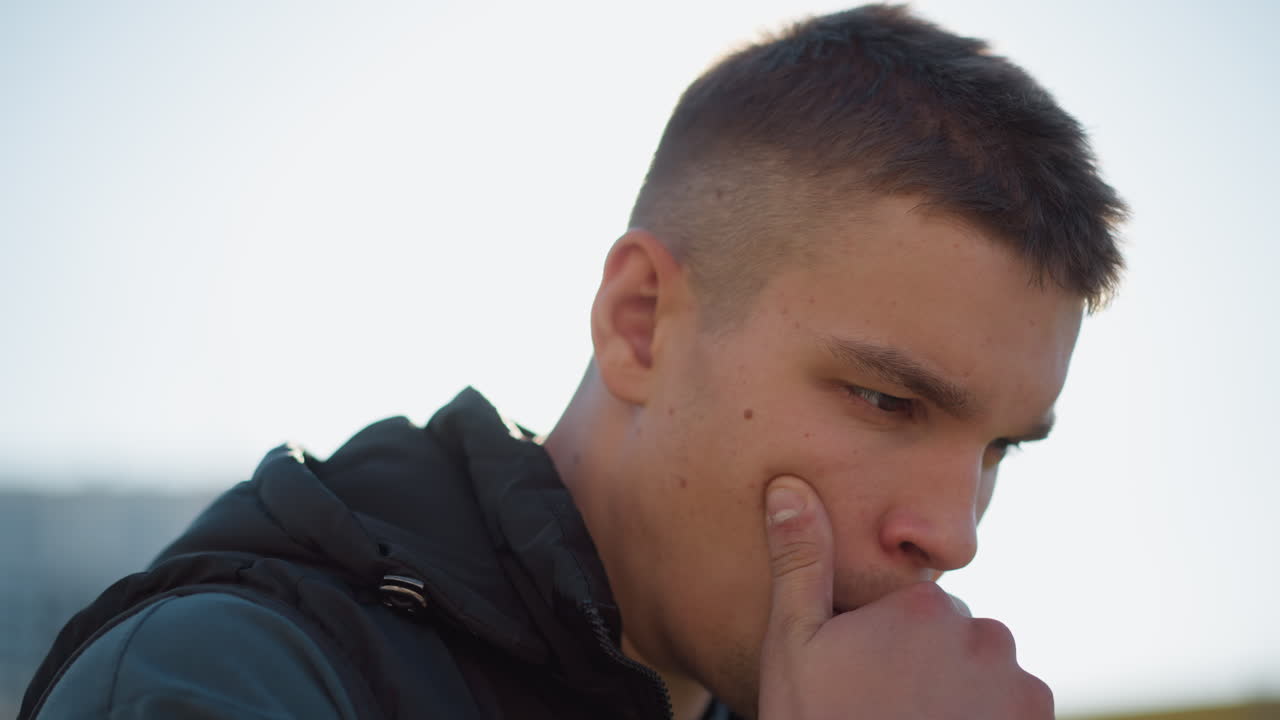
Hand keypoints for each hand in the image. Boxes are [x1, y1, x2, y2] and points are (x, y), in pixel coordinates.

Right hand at [757, 475, 1052, 719]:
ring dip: (964, 695)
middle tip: (886, 708)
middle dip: (931, 666)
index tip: (862, 682)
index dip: (886, 646)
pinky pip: (1014, 708)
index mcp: (924, 607)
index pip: (917, 609)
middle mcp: (984, 636)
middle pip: (957, 639)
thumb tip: (790, 486)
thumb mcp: (794, 646)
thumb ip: (801, 561)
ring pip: (989, 674)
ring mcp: (1018, 687)